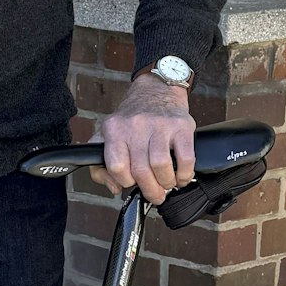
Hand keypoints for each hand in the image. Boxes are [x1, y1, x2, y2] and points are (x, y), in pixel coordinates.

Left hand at [91, 74, 195, 203]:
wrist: (156, 90)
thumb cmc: (132, 119)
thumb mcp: (108, 135)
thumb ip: (101, 164)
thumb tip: (113, 187)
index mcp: (114, 129)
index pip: (116, 166)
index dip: (125, 181)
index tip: (131, 183)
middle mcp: (135, 126)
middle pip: (140, 171)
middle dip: (150, 190)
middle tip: (155, 194)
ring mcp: (159, 125)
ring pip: (161, 166)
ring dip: (166, 182)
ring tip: (167, 183)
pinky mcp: (181, 126)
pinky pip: (185, 158)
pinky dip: (184, 174)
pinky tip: (181, 176)